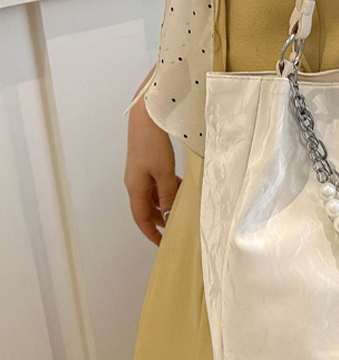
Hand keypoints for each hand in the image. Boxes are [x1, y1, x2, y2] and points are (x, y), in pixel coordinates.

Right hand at [123, 92, 181, 245]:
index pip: (141, 218)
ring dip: (166, 204)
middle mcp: (135, 182)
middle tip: (176, 229)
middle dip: (160, 220)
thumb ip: (167, 195)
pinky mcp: (146, 163)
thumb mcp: (164, 172)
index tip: (162, 244)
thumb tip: (167, 215)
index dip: (151, 233)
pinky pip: (157, 184)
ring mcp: (140, 173)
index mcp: (135, 188)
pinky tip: (181, 188)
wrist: (146, 116)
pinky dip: (168, 190)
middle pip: (146, 209)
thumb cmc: (152, 143)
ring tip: (183, 209)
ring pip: (153, 196)